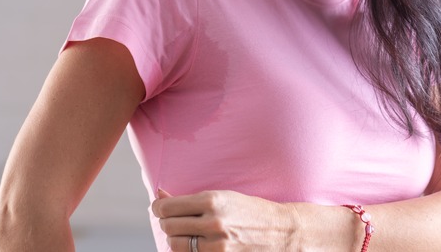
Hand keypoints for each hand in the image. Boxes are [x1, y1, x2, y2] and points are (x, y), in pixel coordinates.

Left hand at [151, 188, 299, 250]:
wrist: (281, 232)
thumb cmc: (249, 210)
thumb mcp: (223, 197)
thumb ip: (190, 199)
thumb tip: (159, 195)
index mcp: (212, 200)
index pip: (167, 208)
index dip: (158, 208)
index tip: (159, 208)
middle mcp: (213, 222)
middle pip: (168, 227)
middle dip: (167, 223)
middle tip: (174, 220)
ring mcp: (217, 245)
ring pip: (175, 245)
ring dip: (177, 240)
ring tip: (188, 233)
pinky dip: (188, 251)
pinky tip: (196, 244)